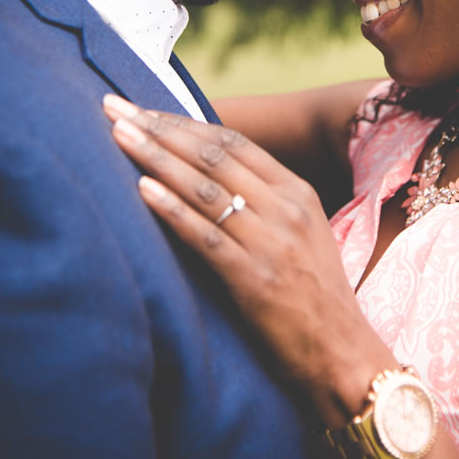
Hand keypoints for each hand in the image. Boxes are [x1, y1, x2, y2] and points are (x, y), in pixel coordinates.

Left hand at [102, 95, 396, 423]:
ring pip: (204, 188)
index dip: (183, 122)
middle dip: (159, 127)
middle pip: (213, 155)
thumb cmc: (314, 295)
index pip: (233, 142)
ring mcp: (271, 242)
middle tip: (115, 106)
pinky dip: (172, 210)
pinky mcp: (255, 279)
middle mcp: (285, 208)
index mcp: (297, 191)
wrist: (343, 352)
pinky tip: (142, 189)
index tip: (143, 108)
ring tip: (119, 135)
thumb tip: (206, 174)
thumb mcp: (300, 233)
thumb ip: (263, 201)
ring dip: (156, 157)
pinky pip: (206, 236)